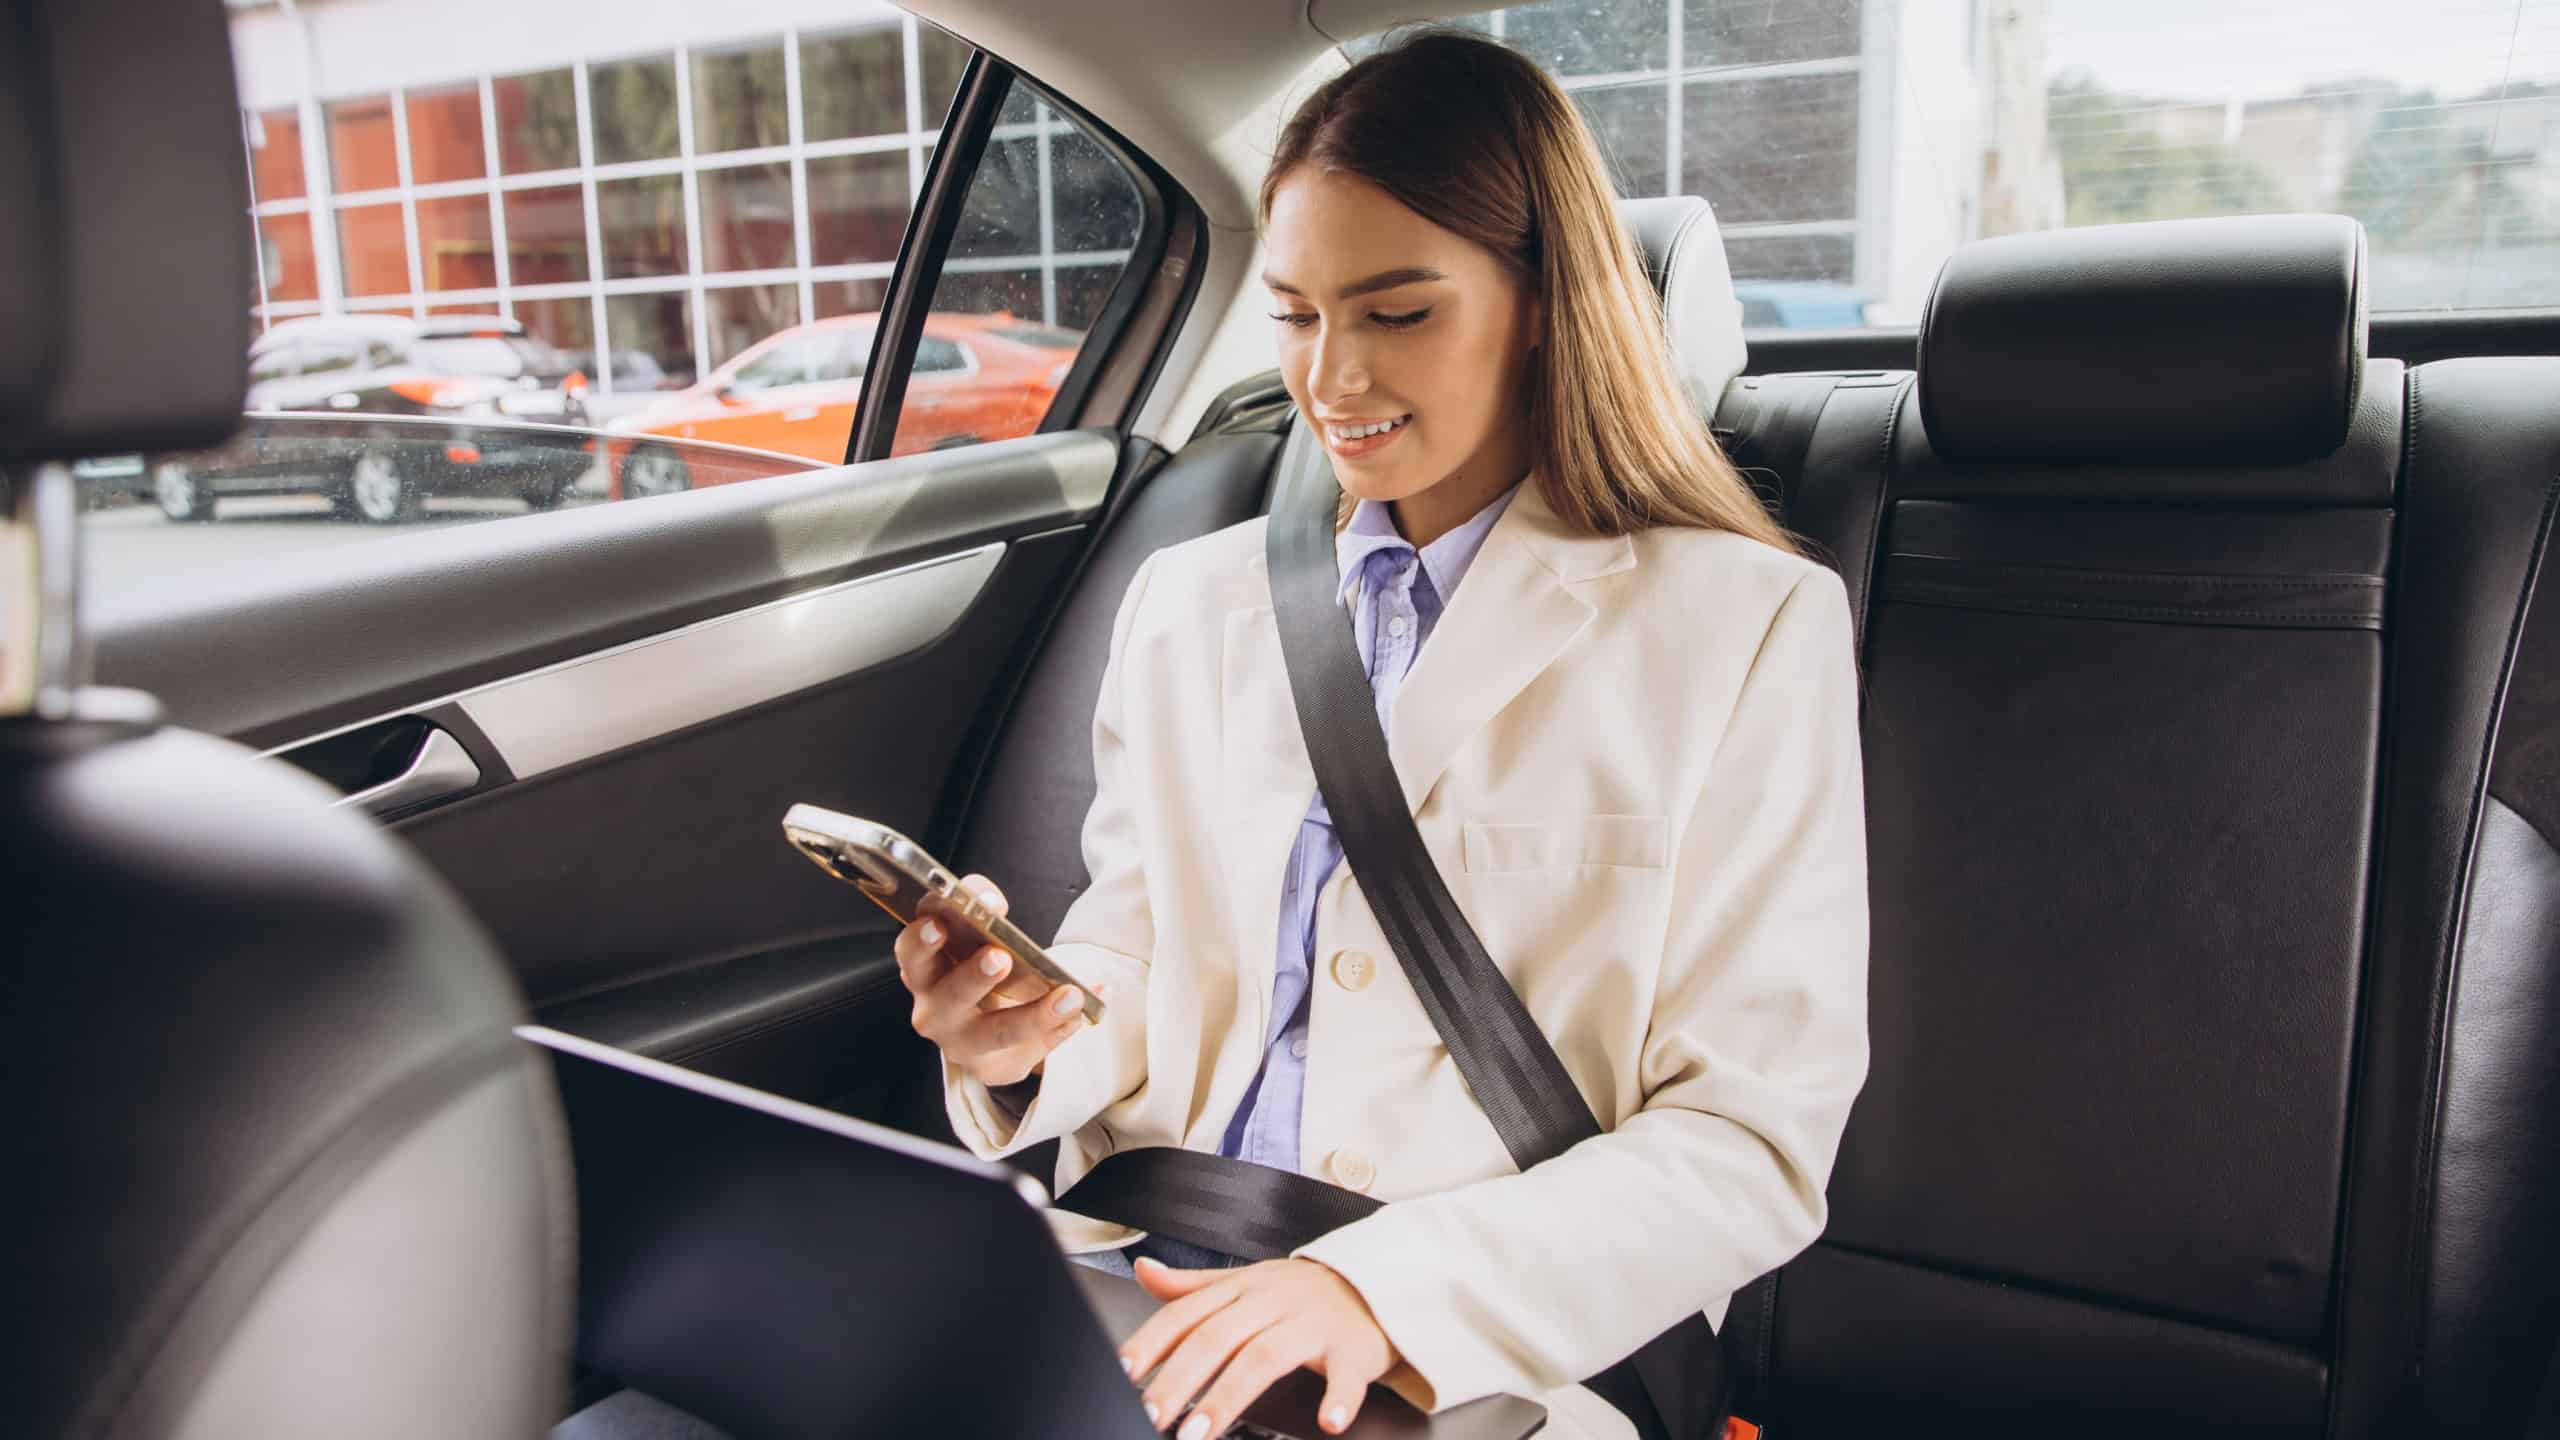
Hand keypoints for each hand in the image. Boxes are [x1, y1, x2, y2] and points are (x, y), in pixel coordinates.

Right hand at [893, 874, 1098, 1087]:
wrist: (986, 1024)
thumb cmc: (975, 968)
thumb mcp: (974, 933)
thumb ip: (980, 910)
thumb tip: (992, 902)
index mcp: (922, 968)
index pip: (913, 949)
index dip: (925, 935)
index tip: (940, 922)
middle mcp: (934, 1008)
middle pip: (947, 996)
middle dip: (973, 977)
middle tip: (999, 957)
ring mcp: (960, 1041)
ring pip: (991, 1034)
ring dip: (1031, 1016)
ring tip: (1067, 996)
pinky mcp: (991, 1066)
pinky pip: (1030, 1049)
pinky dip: (1061, 1028)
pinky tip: (1081, 1013)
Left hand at [1120, 1256, 1401, 1437]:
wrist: (1379, 1282)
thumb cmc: (1304, 1293)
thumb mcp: (1248, 1281)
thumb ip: (1194, 1286)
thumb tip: (1144, 1271)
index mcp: (1243, 1287)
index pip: (1188, 1312)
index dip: (1153, 1341)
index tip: (1125, 1371)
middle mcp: (1273, 1301)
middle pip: (1218, 1337)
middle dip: (1180, 1380)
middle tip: (1153, 1417)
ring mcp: (1314, 1323)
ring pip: (1266, 1356)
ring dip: (1230, 1396)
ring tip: (1202, 1433)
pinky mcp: (1354, 1347)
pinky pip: (1347, 1373)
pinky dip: (1339, 1397)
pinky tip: (1328, 1422)